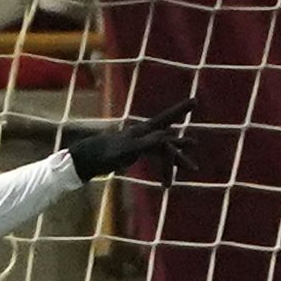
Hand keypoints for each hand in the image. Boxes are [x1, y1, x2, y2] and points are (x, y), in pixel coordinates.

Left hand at [65, 99, 201, 181]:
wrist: (85, 161)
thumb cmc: (103, 154)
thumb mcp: (125, 151)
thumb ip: (145, 143)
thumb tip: (165, 136)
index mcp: (141, 131)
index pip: (165, 120)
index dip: (180, 110)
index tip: (195, 101)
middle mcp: (143, 134)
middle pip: (168, 139)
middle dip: (182, 145)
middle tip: (195, 146)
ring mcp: (140, 143)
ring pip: (164, 151)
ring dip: (175, 161)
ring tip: (192, 169)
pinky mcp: (136, 152)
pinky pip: (156, 157)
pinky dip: (164, 167)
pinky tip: (167, 180)